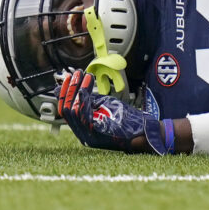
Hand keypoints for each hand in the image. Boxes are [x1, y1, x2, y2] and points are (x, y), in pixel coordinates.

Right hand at [58, 69, 172, 153]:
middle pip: (66, 110)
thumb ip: (91, 100)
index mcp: (83, 128)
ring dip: (76, 91)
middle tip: (76, 73)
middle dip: (69, 89)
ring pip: (72, 112)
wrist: (144, 133)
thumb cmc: (127, 119)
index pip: (65, 110)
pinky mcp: (97, 134)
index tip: (69, 76)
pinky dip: (82, 100)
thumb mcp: (105, 107)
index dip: (64, 92)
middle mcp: (83, 134)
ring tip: (84, 76)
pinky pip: (84, 116)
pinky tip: (84, 88)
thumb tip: (77, 87)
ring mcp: (89, 136)